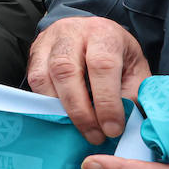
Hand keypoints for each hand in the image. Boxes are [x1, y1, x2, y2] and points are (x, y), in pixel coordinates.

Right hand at [27, 16, 150, 144]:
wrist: (92, 33)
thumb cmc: (117, 54)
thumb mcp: (135, 69)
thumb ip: (132, 93)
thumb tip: (125, 121)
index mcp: (103, 34)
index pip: (102, 65)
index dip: (106, 100)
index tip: (112, 129)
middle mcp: (71, 32)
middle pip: (66, 70)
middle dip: (80, 109)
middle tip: (94, 135)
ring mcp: (48, 41)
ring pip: (44, 76)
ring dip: (60, 109)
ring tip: (78, 129)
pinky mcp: (34, 53)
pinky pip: (33, 81)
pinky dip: (46, 103)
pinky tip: (62, 116)